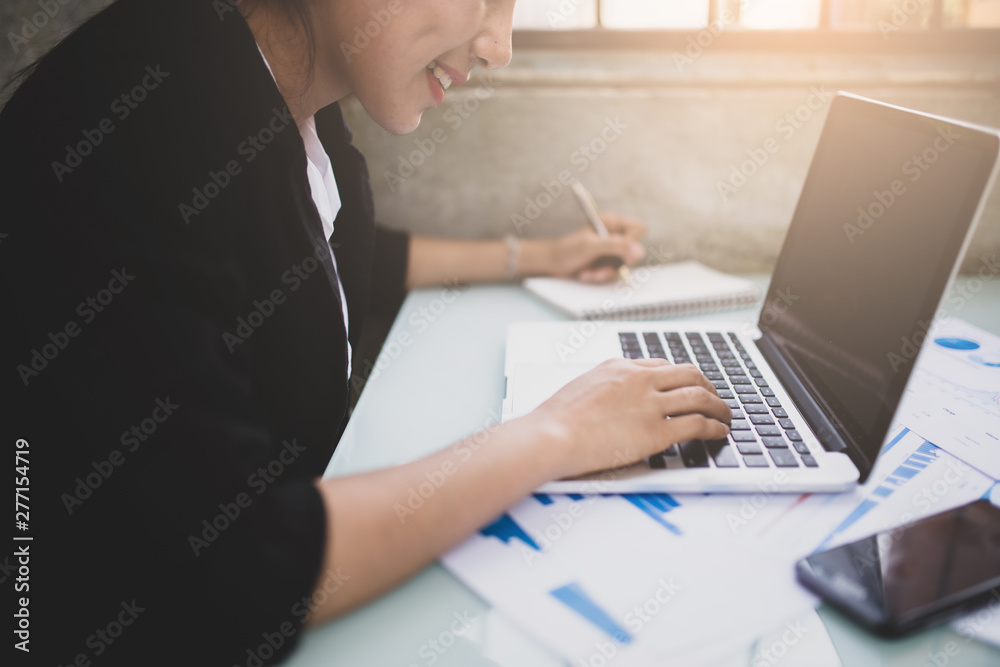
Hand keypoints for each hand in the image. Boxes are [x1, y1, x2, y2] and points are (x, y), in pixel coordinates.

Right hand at [524, 359, 730, 479]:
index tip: (687, 387)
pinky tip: (719, 432)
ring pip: (700, 396)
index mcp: (620, 367)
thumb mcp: (582, 388)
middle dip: (708, 385)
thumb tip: (615, 401)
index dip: (680, 377)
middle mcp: (639, 380)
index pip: (661, 366)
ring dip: (719, 406)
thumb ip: (605, 388)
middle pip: (689, 374)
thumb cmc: (556, 420)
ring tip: (726, 416)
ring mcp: (649, 404)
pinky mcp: (656, 431)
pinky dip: (715, 427)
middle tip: (715, 398)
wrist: (550, 435)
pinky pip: (698, 424)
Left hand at [543, 213, 646, 282]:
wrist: (551, 264)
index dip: (632, 242)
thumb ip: (616, 246)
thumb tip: (639, 251)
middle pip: (634, 250)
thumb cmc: (567, 250)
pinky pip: (614, 273)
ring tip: (589, 272)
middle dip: (616, 263)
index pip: (639, 229)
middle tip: (600, 268)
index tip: (620, 252)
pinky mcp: (606, 263)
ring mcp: (611, 250)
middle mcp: (614, 235)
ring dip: (605, 273)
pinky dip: (600, 276)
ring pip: (624, 265)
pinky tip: (586, 274)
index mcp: (612, 222)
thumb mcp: (591, 246)